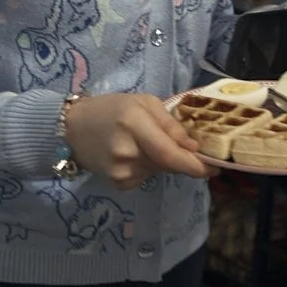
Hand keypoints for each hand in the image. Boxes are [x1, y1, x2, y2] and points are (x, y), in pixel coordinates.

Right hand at [63, 93, 216, 189]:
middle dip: (182, 159)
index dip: (194, 164)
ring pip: (159, 171)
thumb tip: (194, 147)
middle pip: (169, 164)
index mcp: (134, 124)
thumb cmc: (111, 108)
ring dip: (163, 161)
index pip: (169, 153)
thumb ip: (170, 124)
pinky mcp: (118, 183)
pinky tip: (134, 155)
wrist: (72, 128)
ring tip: (146, 144)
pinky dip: (148, 168)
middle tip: (184, 147)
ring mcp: (121, 171)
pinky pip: (146, 177)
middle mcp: (128, 152)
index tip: (214, 168)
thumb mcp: (143, 103)